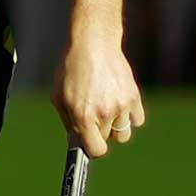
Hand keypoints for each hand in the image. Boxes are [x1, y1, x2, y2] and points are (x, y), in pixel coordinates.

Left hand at [51, 37, 144, 157]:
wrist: (93, 46)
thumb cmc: (71, 70)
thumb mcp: (58, 96)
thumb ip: (68, 122)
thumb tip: (77, 143)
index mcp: (83, 115)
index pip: (96, 150)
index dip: (92, 149)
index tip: (90, 143)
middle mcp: (104, 113)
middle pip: (107, 140)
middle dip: (99, 132)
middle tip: (92, 113)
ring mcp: (121, 106)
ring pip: (124, 134)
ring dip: (115, 127)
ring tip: (105, 108)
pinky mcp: (134, 97)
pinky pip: (137, 120)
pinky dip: (129, 116)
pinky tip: (118, 102)